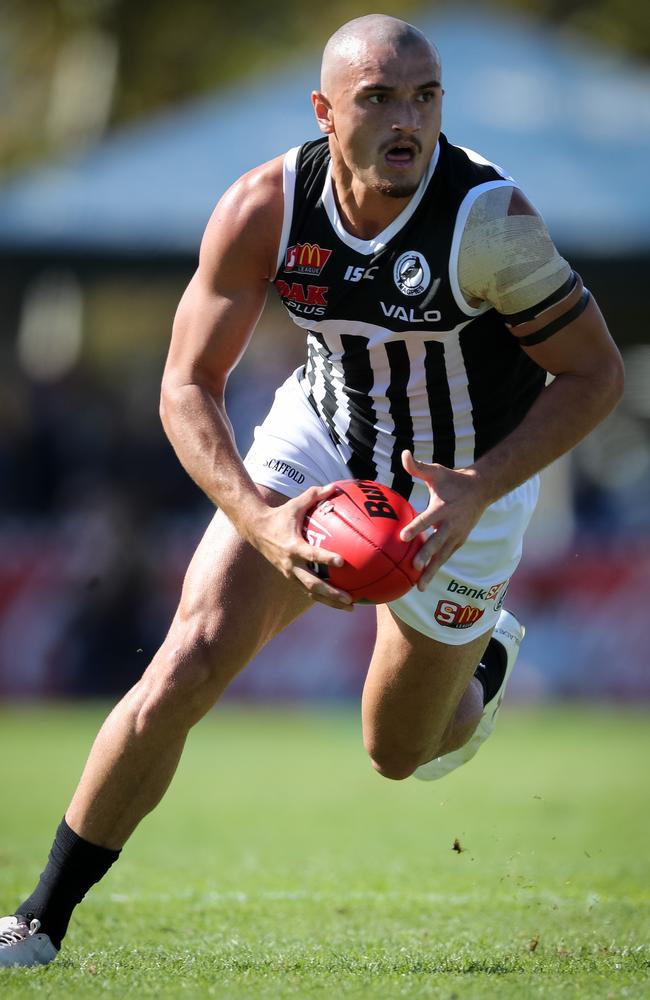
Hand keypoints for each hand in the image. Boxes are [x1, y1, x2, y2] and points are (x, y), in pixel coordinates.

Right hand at [249, 484, 353, 610]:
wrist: (256, 530)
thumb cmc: (279, 516)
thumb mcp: (295, 504)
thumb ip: (315, 495)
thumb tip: (335, 486)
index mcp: (293, 546)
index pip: (311, 554)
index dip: (326, 558)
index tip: (342, 562)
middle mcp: (291, 564)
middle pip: (312, 584)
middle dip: (332, 593)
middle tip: (350, 599)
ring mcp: (290, 573)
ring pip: (311, 593)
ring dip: (330, 601)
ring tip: (350, 607)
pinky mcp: (290, 577)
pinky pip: (308, 591)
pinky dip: (323, 597)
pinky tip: (339, 601)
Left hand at [399, 451, 488, 589]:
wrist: (481, 490)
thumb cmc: (453, 480)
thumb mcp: (436, 471)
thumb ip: (418, 466)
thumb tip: (404, 454)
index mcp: (444, 508)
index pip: (428, 519)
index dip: (416, 528)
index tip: (403, 537)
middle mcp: (451, 525)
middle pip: (437, 543)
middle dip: (427, 556)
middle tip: (414, 567)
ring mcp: (457, 536)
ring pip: (442, 556)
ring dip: (432, 571)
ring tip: (419, 587)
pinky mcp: (458, 542)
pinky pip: (445, 557)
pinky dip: (435, 570)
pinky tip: (422, 583)